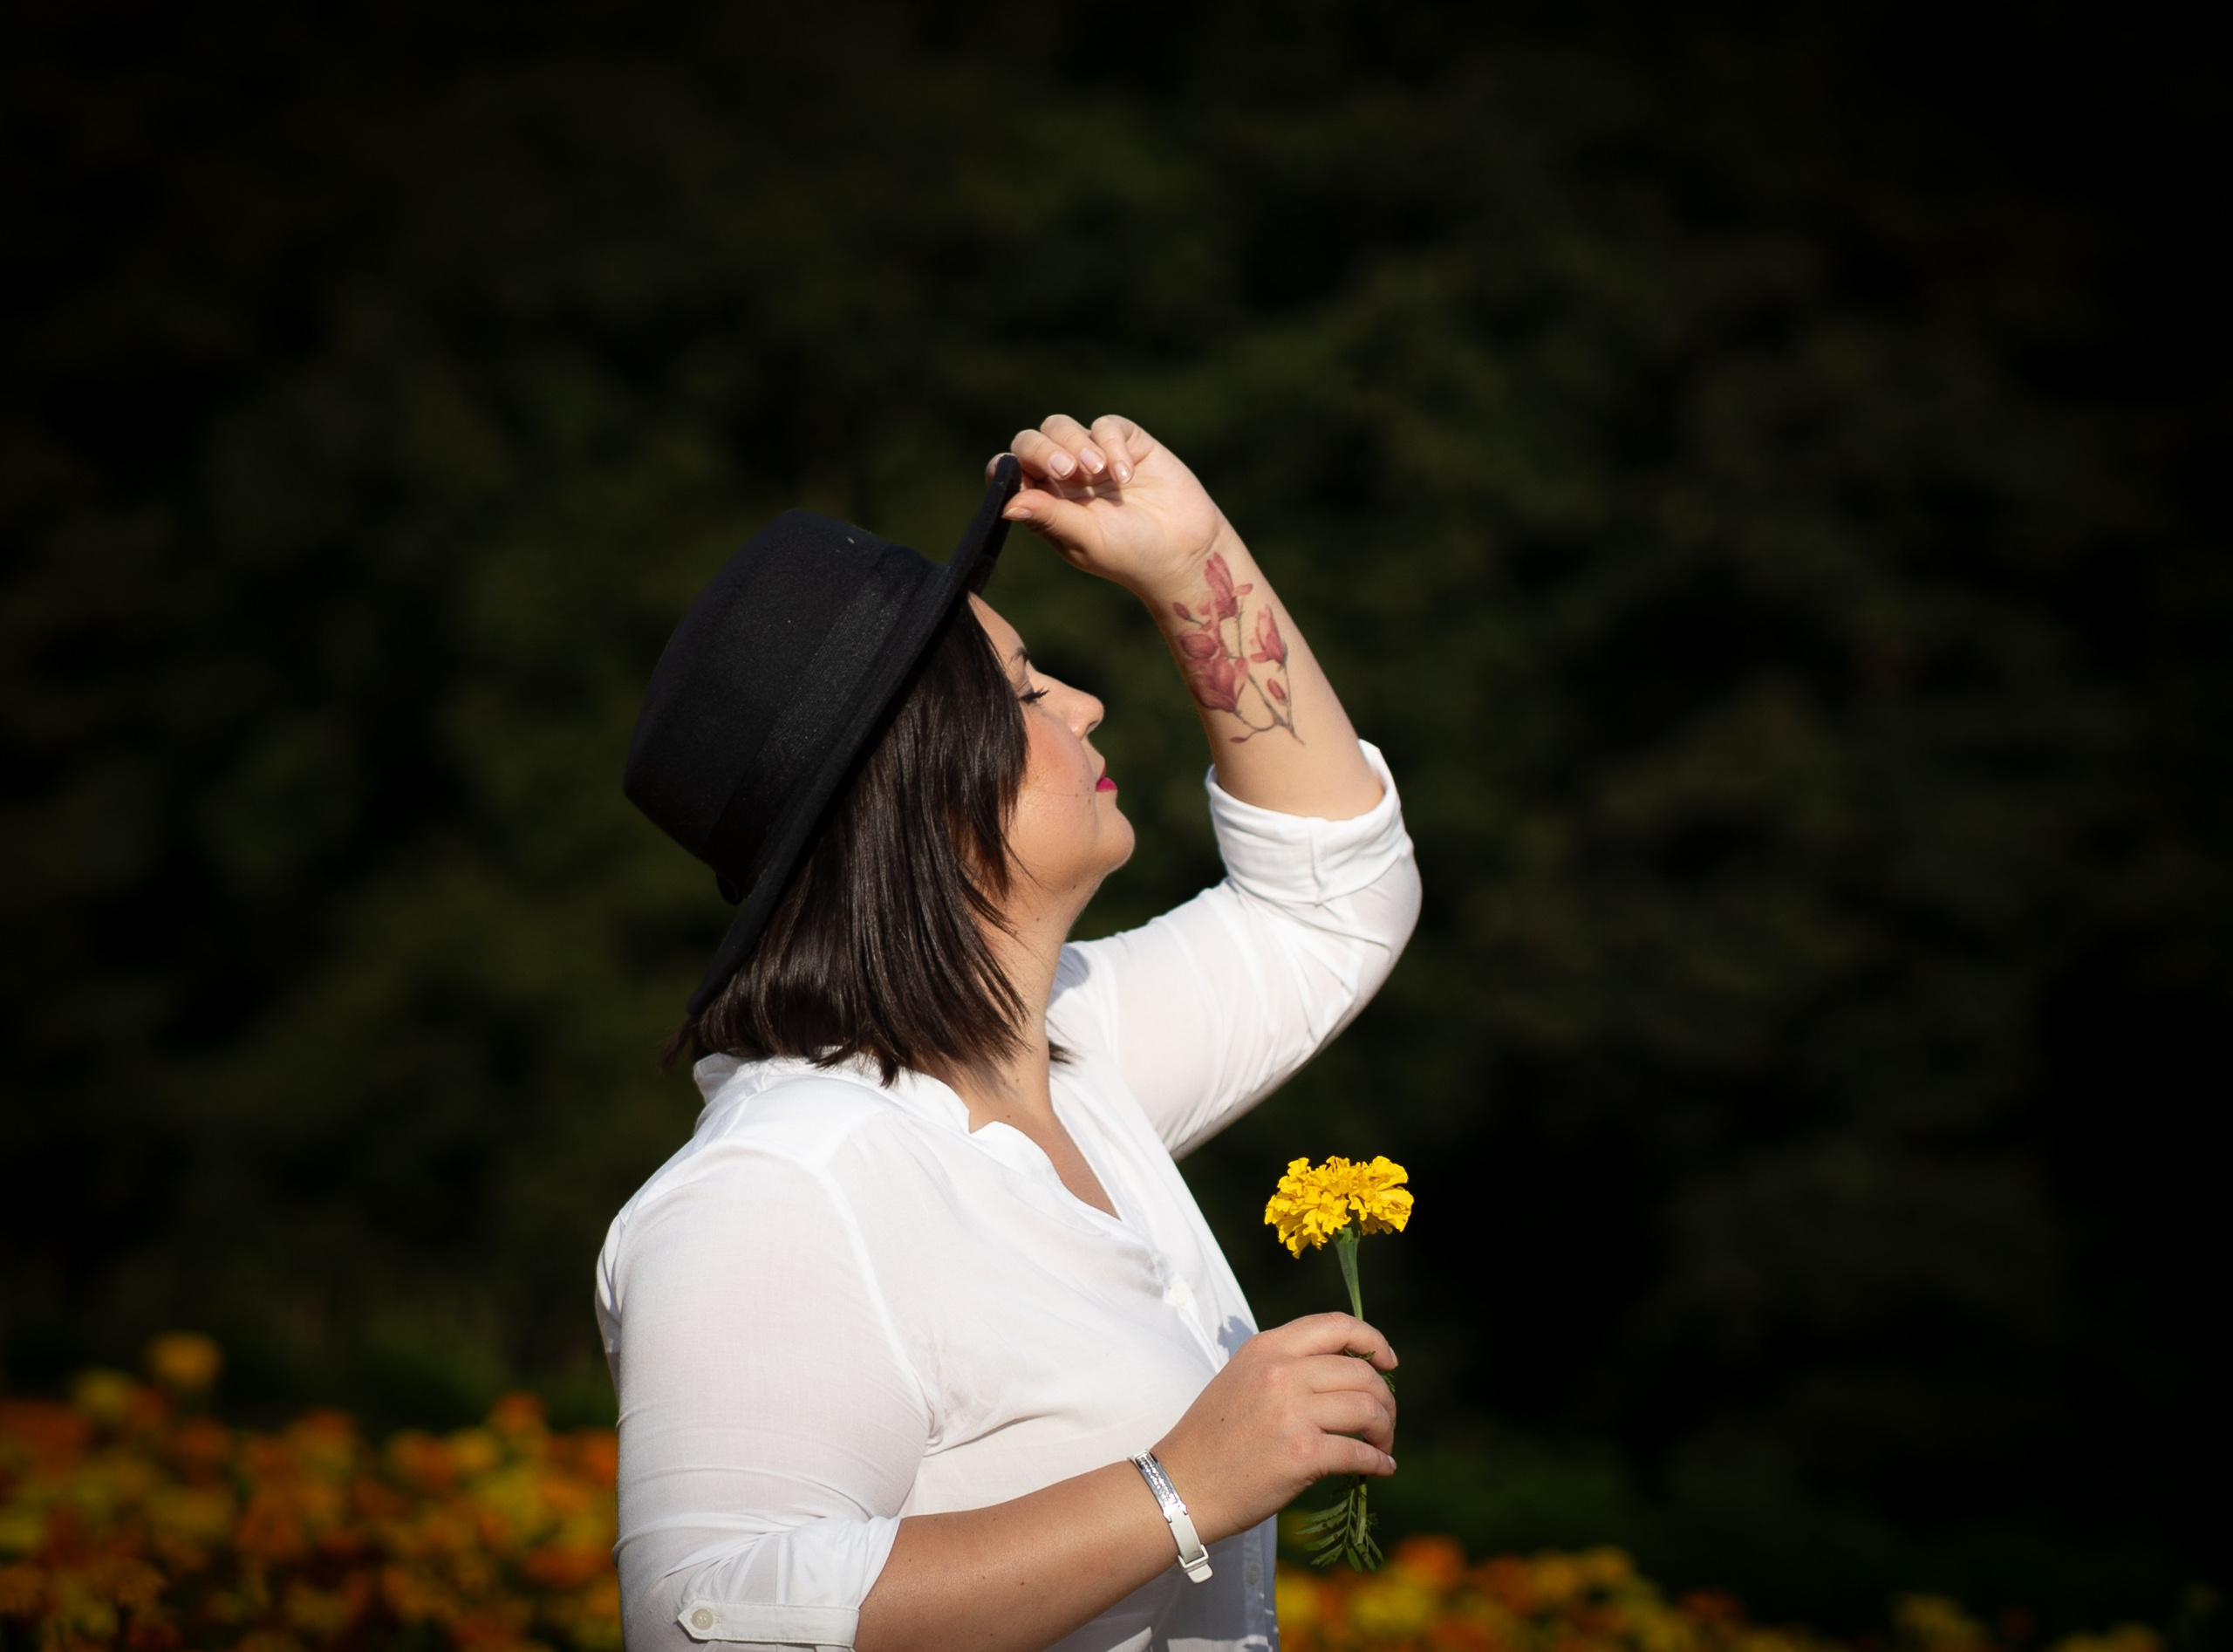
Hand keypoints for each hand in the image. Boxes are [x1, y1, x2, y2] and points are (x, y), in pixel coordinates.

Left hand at [993, 414, 1229, 596]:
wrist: (1186, 551)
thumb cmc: (1131, 555)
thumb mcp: (1086, 540)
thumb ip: (1049, 517)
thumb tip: (1005, 505)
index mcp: (1044, 502)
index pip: (1008, 472)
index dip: (1006, 468)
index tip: (1021, 476)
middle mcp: (1062, 476)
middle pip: (1030, 441)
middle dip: (1042, 450)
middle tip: (1066, 472)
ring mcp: (1093, 455)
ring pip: (1060, 425)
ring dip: (1073, 443)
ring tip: (1097, 471)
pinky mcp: (1127, 442)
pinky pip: (1105, 425)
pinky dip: (1112, 445)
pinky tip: (1126, 475)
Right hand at [1148, 1313, 1397, 1546]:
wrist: (1179, 1486)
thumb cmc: (1211, 1439)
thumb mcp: (1242, 1379)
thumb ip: (1286, 1367)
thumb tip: (1345, 1375)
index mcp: (1267, 1348)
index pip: (1336, 1326)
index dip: (1372, 1340)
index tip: (1389, 1363)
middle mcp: (1281, 1372)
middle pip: (1362, 1373)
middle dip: (1385, 1399)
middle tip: (1384, 1423)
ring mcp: (1293, 1412)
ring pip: (1368, 1409)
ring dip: (1385, 1430)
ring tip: (1382, 1446)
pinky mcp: (1302, 1454)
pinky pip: (1360, 1453)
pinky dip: (1378, 1462)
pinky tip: (1380, 1469)